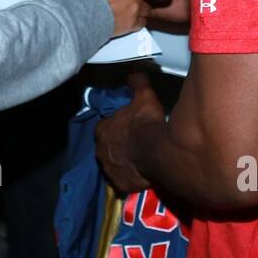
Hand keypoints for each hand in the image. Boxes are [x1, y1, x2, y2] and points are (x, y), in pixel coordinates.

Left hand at [95, 71, 165, 193]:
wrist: (157, 152)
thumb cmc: (147, 123)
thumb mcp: (144, 96)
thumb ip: (137, 83)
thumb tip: (134, 73)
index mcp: (102, 129)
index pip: (104, 127)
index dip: (115, 126)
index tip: (127, 127)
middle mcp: (100, 150)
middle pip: (107, 147)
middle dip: (117, 146)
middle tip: (135, 144)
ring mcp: (109, 169)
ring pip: (114, 165)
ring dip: (123, 162)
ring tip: (140, 159)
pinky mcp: (119, 184)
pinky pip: (123, 181)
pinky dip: (130, 178)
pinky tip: (142, 174)